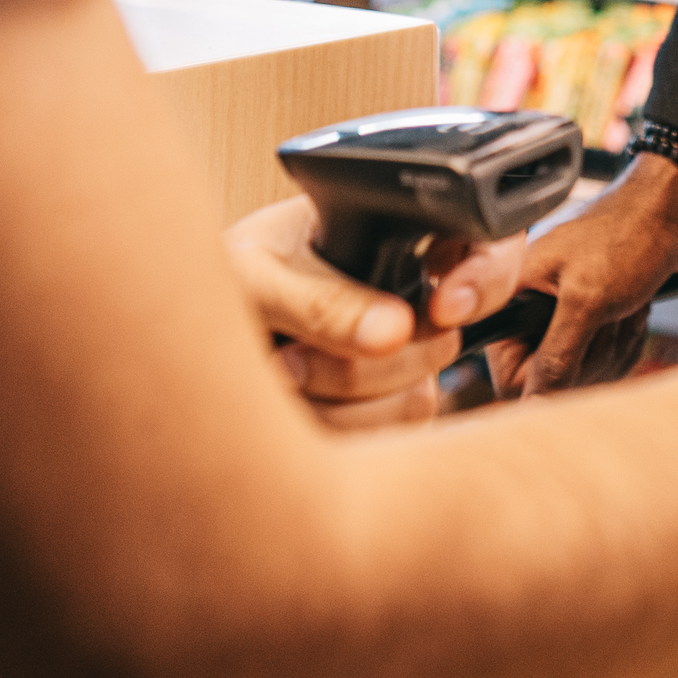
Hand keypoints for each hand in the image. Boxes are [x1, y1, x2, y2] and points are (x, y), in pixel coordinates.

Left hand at [226, 192, 523, 430]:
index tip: (443, 304)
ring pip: (416, 400)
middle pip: (442, 341)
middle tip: (288, 358)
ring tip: (275, 377)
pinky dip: (334, 431)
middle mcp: (414, 299)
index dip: (483, 275)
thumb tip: (391, 332)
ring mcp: (404, 361)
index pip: (488, 244)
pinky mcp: (386, 416)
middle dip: (365, 361)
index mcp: (399, 237)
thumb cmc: (222, 282)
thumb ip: (321, 301)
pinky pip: (387, 441)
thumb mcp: (257, 273)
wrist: (189, 333)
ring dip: (340, 403)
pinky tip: (290, 410)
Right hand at [498, 151, 677, 396]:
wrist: (669, 210)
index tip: (573, 358)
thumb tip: (531, 406)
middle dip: (588, 355)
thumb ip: (556, 357)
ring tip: (623, 307)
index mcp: (512, 292)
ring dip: (610, 346)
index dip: (542, 376)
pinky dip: (622, 341)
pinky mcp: (587, 316)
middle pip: (548, 376)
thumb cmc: (627, 236)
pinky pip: (600, 357)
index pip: (508, 372)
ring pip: (578, 369)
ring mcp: (560, 312)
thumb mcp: (587, 301)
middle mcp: (529, 304)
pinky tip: (632, 312)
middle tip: (607, 318)